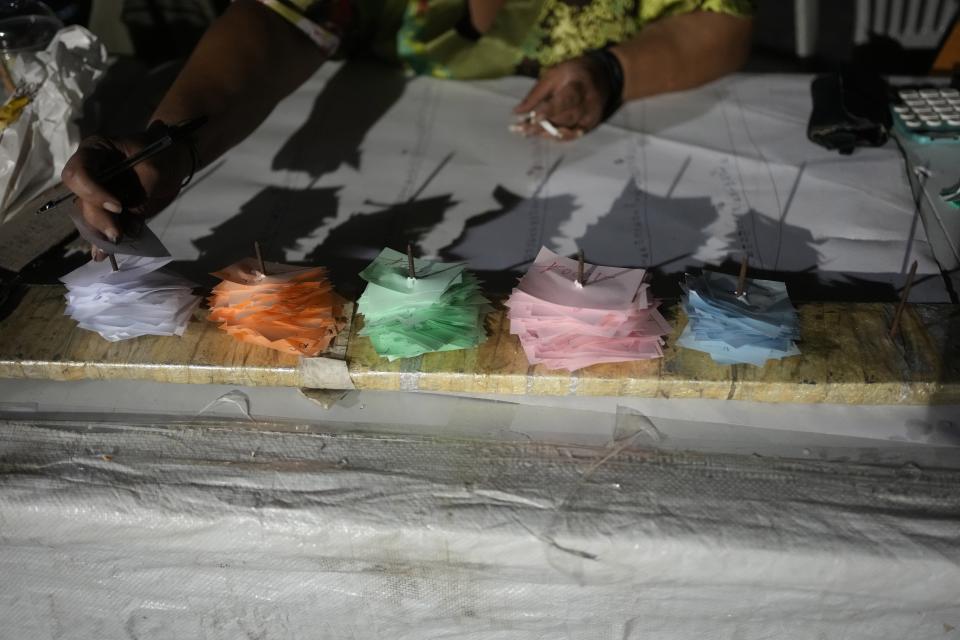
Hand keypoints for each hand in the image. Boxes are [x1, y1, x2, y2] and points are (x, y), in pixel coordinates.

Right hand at [61, 132, 190, 260]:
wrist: (174, 162)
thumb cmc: (163, 155)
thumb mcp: (152, 171)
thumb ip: (134, 197)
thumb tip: (122, 231)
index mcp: (95, 151)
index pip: (78, 173)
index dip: (93, 193)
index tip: (118, 207)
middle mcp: (89, 171)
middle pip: (81, 199)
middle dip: (98, 220)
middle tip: (117, 235)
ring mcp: (96, 190)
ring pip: (88, 216)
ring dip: (100, 232)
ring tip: (111, 247)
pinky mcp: (108, 207)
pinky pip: (100, 224)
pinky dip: (102, 239)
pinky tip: (102, 254)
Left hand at [511, 55, 611, 139]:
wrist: (601, 76)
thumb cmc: (573, 74)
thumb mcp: (553, 75)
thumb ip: (536, 94)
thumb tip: (517, 111)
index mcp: (579, 86)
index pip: (565, 100)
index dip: (550, 110)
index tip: (534, 117)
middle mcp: (588, 103)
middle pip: (564, 118)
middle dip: (541, 125)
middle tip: (520, 128)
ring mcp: (590, 116)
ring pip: (567, 129)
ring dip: (545, 132)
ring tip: (526, 132)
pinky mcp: (590, 125)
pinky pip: (573, 135)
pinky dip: (557, 137)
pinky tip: (544, 135)